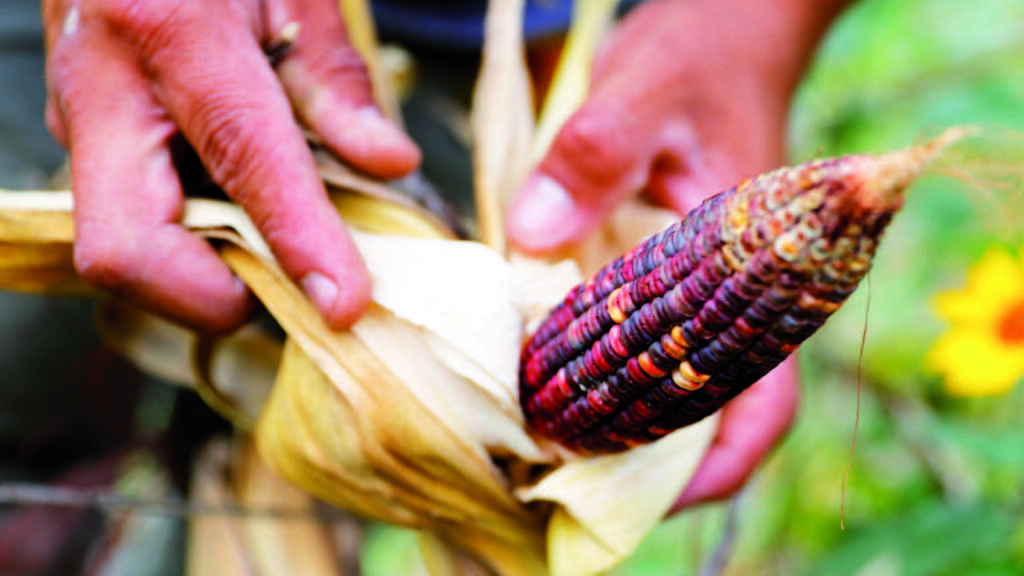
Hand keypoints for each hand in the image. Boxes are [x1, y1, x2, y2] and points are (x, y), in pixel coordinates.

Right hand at [43, 0, 419, 332]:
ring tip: (274, 236)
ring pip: (124, 253)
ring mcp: (76, 121)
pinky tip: (238, 207)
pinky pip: (133, 224)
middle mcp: (99, 85)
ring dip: (208, 272)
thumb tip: (388, 164)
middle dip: (214, 295)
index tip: (344, 303)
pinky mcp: (79, 146)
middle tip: (292, 281)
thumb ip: (337, 82)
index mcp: (168, 24)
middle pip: (126, 250)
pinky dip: (195, 241)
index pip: (238, 154)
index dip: (295, 238)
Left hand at [507, 0, 846, 506]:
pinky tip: (545, 372)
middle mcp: (735, 293)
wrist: (725, 33)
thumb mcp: (646, 91)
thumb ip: (596, 154)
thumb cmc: (702, 58)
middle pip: (706, 412)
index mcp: (762, 272)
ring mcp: (699, 286)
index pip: (764, 400)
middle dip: (642, 456)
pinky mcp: (665, 270)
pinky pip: (638, 335)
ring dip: (616, 418)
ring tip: (544, 439)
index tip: (646, 497)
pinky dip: (597, 365)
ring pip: (669, 381)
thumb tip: (533, 237)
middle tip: (559, 471)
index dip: (715, 465)